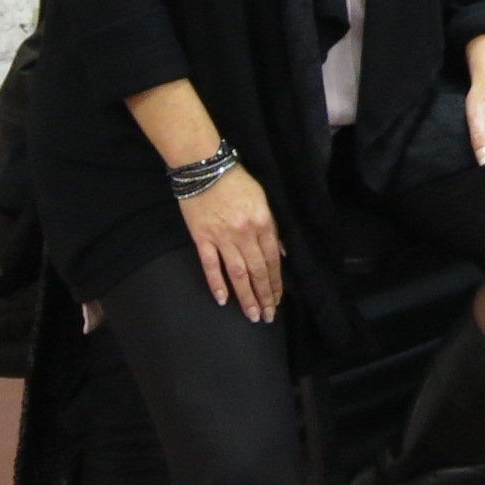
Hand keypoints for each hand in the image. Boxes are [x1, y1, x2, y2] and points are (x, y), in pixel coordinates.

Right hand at [178, 165, 282, 322]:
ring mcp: (222, 237)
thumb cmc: (237, 181)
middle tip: (267, 316)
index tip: (278, 300)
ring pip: (237, 273)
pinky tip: (222, 299)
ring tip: (252, 314)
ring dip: (246, 296)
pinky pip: (210, 265)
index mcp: (263, 223)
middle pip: (257, 271)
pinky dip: (216, 283)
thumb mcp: (263, 199)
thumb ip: (273, 228)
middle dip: (264, 296)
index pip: (273, 260)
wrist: (204, 167)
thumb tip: (282, 253)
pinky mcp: (201, 237)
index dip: (276, 283)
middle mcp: (245, 233)